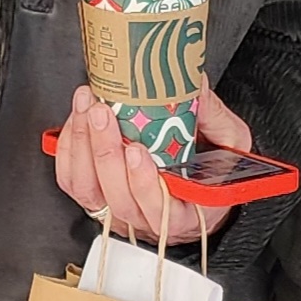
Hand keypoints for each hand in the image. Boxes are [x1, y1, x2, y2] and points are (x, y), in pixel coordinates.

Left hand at [52, 80, 254, 244]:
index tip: (138, 151)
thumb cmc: (213, 171)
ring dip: (84, 147)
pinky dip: (70, 150)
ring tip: (87, 108)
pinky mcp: (96, 197)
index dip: (144, 183)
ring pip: (90, 189)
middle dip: (105, 153)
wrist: (195, 186)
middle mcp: (148, 217)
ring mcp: (119, 209)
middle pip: (118, 197)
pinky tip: (77, 122)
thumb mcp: (230, 144)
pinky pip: (72, 181)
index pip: (161, 210)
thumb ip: (215, 119)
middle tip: (103, 114)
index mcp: (186, 212)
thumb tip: (194, 83)